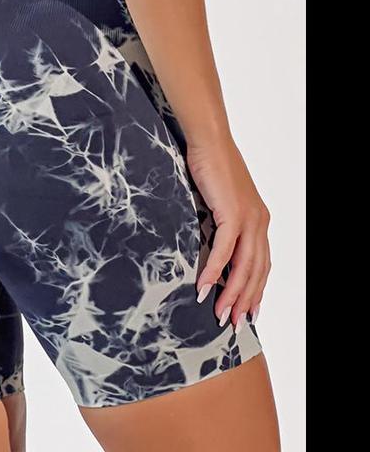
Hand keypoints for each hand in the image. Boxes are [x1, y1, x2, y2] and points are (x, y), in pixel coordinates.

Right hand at [188, 135, 271, 330]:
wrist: (210, 140)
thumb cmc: (212, 165)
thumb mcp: (221, 199)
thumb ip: (223, 221)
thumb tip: (213, 241)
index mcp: (260, 219)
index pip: (262, 264)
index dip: (256, 291)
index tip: (248, 312)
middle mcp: (260, 222)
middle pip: (256, 271)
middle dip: (245, 301)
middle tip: (233, 325)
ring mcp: (248, 218)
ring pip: (244, 267)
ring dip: (231, 294)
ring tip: (218, 314)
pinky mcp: (232, 214)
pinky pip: (224, 251)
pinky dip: (213, 271)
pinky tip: (203, 286)